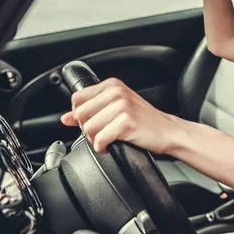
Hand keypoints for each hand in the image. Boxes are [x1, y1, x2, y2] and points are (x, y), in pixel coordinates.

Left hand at [60, 78, 179, 153]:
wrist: (168, 131)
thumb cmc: (144, 121)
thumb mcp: (117, 109)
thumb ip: (91, 110)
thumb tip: (65, 118)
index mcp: (112, 85)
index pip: (77, 99)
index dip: (80, 115)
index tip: (92, 121)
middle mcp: (116, 93)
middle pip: (81, 115)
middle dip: (88, 129)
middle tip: (102, 132)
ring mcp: (121, 107)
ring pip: (89, 129)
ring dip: (95, 139)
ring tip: (109, 139)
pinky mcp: (125, 123)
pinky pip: (99, 140)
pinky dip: (102, 147)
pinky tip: (111, 145)